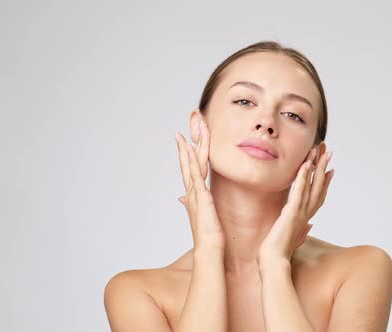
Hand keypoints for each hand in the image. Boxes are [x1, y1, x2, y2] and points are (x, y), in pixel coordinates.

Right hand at [175, 119, 224, 249]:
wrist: (209, 248)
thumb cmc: (209, 235)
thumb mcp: (202, 215)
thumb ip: (194, 204)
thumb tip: (182, 198)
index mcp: (194, 195)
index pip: (190, 169)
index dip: (187, 153)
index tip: (186, 139)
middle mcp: (191, 191)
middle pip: (188, 162)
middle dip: (187, 143)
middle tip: (188, 127)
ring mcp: (194, 193)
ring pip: (192, 164)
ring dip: (191, 146)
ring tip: (192, 129)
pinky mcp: (200, 196)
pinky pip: (195, 174)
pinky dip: (191, 161)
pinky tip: (190, 149)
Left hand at [258, 147, 334, 262]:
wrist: (273, 262)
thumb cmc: (279, 253)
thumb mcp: (292, 238)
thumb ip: (302, 231)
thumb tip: (310, 226)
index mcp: (305, 218)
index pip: (318, 196)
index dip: (325, 182)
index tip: (330, 170)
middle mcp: (306, 213)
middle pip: (319, 186)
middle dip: (324, 168)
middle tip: (328, 151)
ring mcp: (300, 212)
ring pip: (312, 185)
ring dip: (316, 167)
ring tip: (320, 151)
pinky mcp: (291, 212)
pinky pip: (298, 191)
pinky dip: (302, 178)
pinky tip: (305, 165)